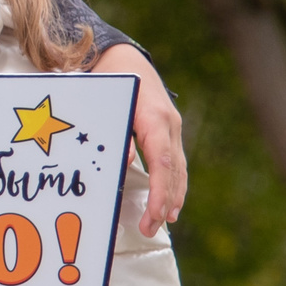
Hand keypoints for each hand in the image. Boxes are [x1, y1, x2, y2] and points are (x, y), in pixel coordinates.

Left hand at [92, 44, 184, 234]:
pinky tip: (170, 204)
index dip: (160, 190)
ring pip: (178, 168)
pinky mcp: (169, 131)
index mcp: (153, 117)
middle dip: (164, 201)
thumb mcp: (107, 104)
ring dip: (172, 197)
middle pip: (172, 170)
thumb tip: (126, 163)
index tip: (156, 213)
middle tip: (150, 227)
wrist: (123, 58)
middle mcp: (168, 123)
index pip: (161, 161)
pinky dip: (174, 184)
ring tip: (162, 221)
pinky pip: (175, 163)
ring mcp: (172, 127)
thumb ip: (117, 132)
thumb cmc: (109, 81)